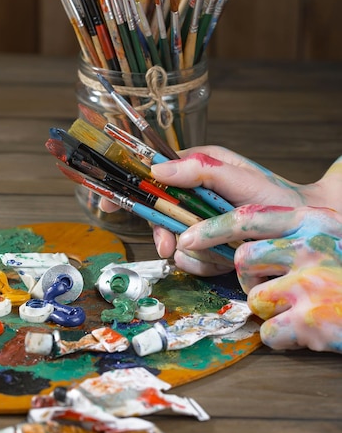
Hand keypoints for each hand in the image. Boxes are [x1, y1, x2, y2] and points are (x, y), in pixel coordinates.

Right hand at [150, 146, 320, 272]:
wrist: (300, 233)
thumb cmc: (276, 198)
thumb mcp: (239, 178)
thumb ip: (200, 170)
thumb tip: (158, 169)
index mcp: (200, 168)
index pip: (159, 176)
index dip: (144, 192)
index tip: (132, 209)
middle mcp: (197, 194)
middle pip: (160, 213)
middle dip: (166, 233)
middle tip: (169, 247)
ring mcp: (201, 222)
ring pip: (175, 239)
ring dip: (194, 250)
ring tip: (220, 249)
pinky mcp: (209, 246)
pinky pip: (192, 259)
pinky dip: (204, 264)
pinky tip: (223, 260)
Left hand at [177, 203, 341, 352]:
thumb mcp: (331, 235)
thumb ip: (294, 233)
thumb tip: (240, 245)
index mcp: (313, 221)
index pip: (247, 217)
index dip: (211, 228)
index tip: (186, 239)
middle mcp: (310, 247)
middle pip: (244, 261)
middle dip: (250, 279)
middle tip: (275, 287)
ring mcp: (311, 284)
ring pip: (256, 300)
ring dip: (271, 310)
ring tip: (302, 307)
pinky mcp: (311, 320)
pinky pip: (270, 333)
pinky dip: (283, 338)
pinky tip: (308, 331)